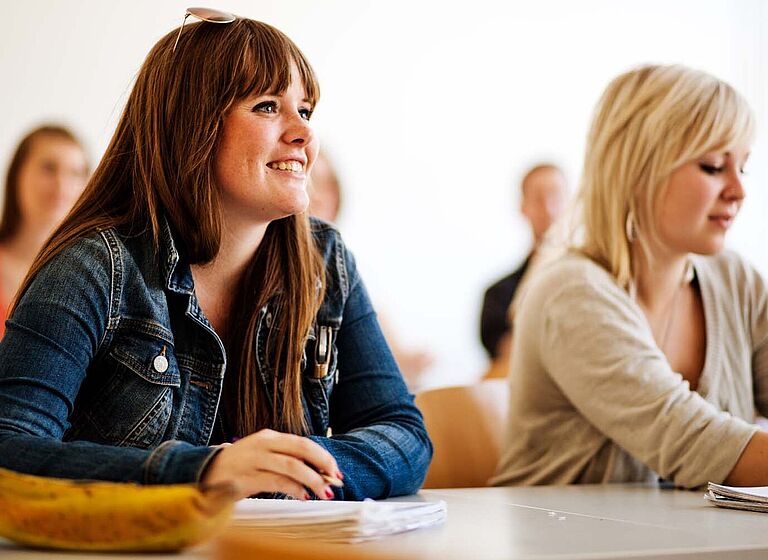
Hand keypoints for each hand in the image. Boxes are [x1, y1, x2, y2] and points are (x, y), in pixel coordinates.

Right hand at [202, 429, 340, 499]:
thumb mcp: (263, 456)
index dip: (322, 456)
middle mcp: (263, 445)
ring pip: (291, 466)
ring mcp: (254, 460)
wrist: (205, 472)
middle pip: (300, 449)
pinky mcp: (246, 478)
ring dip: (312, 479)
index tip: (335, 470)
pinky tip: (303, 496)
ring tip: (324, 491)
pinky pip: (276, 482)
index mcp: (269, 437)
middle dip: (322, 464)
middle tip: (335, 479)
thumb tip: (318, 473)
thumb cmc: (240, 466)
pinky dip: (293, 489)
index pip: (302, 442)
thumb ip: (286, 460)